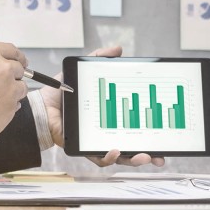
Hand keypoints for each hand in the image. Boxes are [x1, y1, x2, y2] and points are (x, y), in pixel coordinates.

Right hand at [0, 32, 27, 144]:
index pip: (12, 51)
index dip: (16, 57)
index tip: (19, 62)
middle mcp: (4, 69)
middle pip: (19, 70)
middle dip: (14, 74)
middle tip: (5, 81)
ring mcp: (10, 90)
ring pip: (21, 88)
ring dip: (14, 90)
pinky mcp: (11, 109)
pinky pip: (17, 106)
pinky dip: (10, 106)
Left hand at [39, 46, 164, 167]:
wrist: (44, 106)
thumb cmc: (64, 93)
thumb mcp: (86, 73)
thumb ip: (100, 59)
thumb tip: (118, 49)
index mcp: (113, 119)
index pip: (136, 129)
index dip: (151, 135)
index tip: (165, 137)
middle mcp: (108, 134)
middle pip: (133, 148)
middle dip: (148, 155)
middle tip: (159, 156)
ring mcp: (97, 143)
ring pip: (120, 158)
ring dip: (134, 159)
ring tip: (144, 157)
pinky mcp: (85, 149)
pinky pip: (99, 159)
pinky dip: (108, 157)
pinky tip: (115, 151)